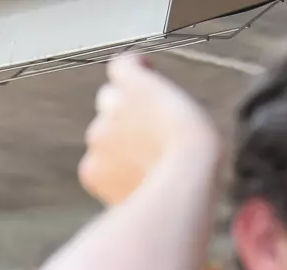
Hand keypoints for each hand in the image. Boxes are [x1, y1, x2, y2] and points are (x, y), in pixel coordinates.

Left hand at [78, 53, 219, 207]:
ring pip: (102, 136)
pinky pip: (97, 167)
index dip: (135, 68)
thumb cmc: (196, 151)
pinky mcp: (90, 170)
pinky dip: (111, 172)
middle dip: (124, 109)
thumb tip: (152, 107)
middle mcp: (110, 107)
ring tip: (147, 161)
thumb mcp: (190, 112)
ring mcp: (97, 139)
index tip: (144, 71)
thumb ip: (162, 102)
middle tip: (148, 128)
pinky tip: (136, 180)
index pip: (123, 64)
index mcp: (138, 84)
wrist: (181, 187)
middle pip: (109, 101)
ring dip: (119, 144)